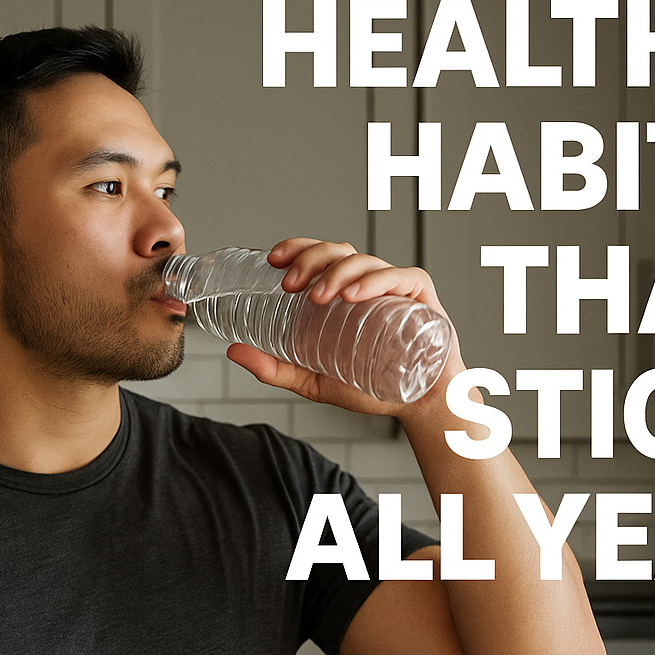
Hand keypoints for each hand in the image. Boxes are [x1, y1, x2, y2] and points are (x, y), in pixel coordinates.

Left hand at [224, 238, 464, 416]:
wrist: (418, 406)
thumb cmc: (373, 387)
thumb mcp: (314, 380)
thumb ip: (275, 368)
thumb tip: (234, 351)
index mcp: (343, 294)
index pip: (318, 256)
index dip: (297, 248)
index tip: (273, 259)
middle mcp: (367, 284)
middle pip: (338, 251)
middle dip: (310, 259)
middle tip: (290, 284)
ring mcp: (395, 288)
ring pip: (364, 260)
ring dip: (337, 273)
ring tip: (318, 296)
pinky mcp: (421, 297)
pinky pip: (399, 277)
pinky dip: (375, 281)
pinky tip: (355, 294)